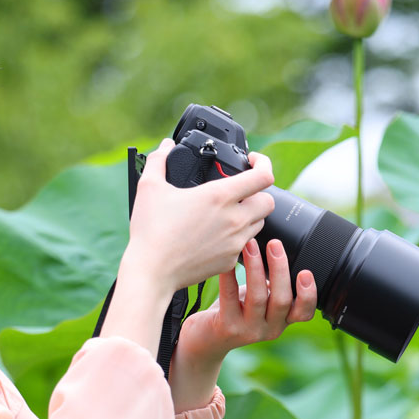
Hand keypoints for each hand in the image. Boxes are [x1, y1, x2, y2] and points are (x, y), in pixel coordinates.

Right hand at [120, 139, 275, 296]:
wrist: (151, 272)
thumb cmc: (151, 231)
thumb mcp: (149, 187)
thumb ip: (159, 160)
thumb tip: (165, 146)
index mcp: (220, 196)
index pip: (263, 176)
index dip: (263, 163)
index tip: (252, 161)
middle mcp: (234, 219)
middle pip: (269, 201)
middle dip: (258, 192)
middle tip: (241, 191)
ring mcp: (234, 242)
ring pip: (260, 224)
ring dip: (250, 215)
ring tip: (228, 212)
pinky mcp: (229, 261)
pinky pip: (244, 245)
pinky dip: (237, 237)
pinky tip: (217, 234)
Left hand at [168, 238, 317, 411]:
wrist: (205, 340)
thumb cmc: (235, 311)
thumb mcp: (260, 300)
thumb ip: (273, 285)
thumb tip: (278, 248)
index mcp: (282, 320)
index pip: (304, 313)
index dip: (308, 295)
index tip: (305, 272)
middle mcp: (270, 329)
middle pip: (281, 300)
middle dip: (279, 269)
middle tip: (274, 244)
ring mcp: (248, 330)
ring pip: (257, 297)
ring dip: (254, 267)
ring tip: (250, 245)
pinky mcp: (227, 327)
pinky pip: (229, 296)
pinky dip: (229, 276)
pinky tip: (228, 260)